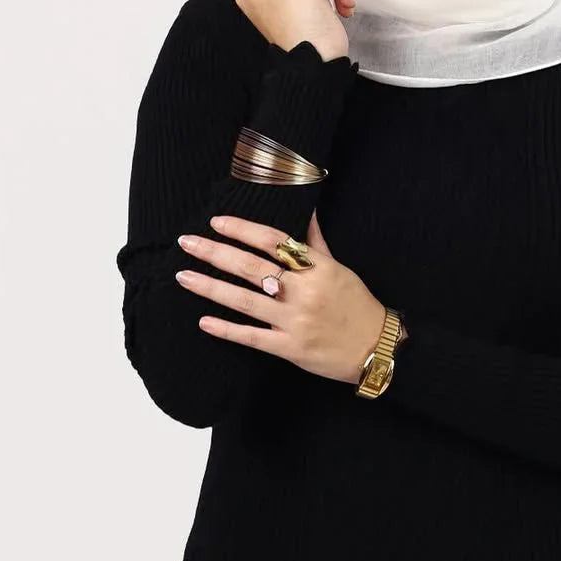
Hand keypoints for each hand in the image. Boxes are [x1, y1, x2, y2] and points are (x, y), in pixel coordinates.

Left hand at [175, 209, 386, 385]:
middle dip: (215, 253)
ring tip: (183, 276)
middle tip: (186, 242)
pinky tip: (204, 321)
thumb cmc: (357, 305)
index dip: (242, 229)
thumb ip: (315, 243)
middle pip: (251, 267)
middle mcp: (304, 291)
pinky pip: (253, 337)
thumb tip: (306, 211)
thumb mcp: (340, 268)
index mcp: (317, 268)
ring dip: (211, 287)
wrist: (377, 348)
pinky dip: (227, 329)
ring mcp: (295, 321)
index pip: (273, 241)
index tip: (216, 222)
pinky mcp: (291, 348)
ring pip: (245, 300)